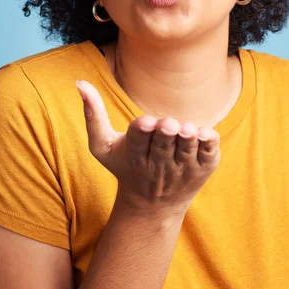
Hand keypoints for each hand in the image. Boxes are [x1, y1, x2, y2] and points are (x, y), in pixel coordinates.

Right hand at [75, 80, 220, 214]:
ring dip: (188, 137)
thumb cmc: (125, 166)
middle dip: (165, 133)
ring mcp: (182, 168)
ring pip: (187, 148)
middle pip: (163, 144)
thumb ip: (92, 115)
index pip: (138, 140)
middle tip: (168, 124)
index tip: (146, 122)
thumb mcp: (103, 145)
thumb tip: (80, 82)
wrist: (152, 207)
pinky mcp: (203, 169)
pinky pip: (209, 154)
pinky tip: (204, 134)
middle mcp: (159, 163)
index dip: (142, 130)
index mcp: (134, 155)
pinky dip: (208, 144)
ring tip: (186, 129)